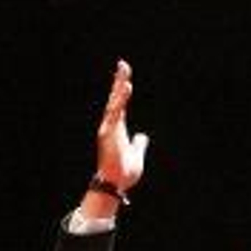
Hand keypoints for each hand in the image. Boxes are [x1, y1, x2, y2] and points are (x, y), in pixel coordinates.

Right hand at [93, 59, 149, 192]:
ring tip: (124, 71)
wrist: (115, 185)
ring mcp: (109, 129)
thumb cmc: (123, 172)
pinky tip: (125, 87)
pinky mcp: (109, 134)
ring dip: (119, 87)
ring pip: (115, 103)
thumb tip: (142, 136)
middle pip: (116, 99)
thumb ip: (138, 143)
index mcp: (117, 129)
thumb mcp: (136, 154)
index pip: (120, 104)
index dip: (122, 90)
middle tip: (123, 64)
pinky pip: (116, 113)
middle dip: (119, 81)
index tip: (125, 75)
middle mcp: (111, 126)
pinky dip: (120, 100)